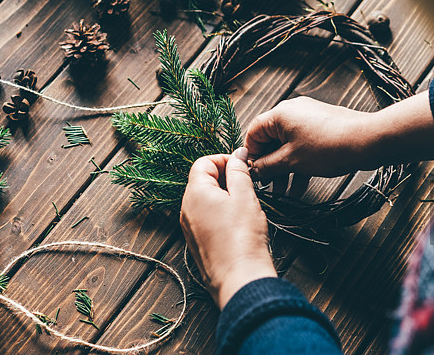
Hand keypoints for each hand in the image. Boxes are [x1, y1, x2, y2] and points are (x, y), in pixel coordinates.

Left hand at [180, 148, 276, 308]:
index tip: (243, 167)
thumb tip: (237, 154)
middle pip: (202, 180)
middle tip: (248, 186)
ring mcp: (189, 226)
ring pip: (205, 199)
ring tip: (245, 205)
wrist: (239, 279)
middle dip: (225, 177)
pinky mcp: (196, 241)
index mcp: (195, 193)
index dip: (224, 159)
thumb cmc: (243, 237)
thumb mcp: (245, 196)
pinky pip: (205, 217)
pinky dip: (220, 212)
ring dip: (224, 195)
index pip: (203, 162)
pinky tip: (238, 223)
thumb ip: (239, 171)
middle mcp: (186, 208)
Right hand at [244, 97, 372, 193]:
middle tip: (268, 186)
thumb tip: (253, 170)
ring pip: (287, 146)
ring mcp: (308, 119)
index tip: (252, 173)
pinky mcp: (321, 128)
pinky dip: (299, 164)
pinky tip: (300, 186)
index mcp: (280, 114)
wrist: (367, 141)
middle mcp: (292, 113)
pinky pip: (302, 146)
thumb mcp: (292, 160)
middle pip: (271, 140)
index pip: (254, 132)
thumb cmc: (329, 147)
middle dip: (269, 166)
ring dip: (284, 169)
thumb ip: (268, 166)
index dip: (251, 154)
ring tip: (283, 192)